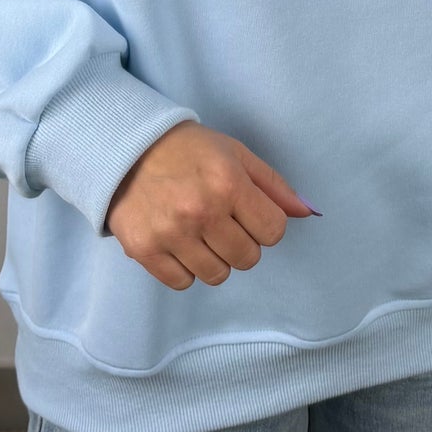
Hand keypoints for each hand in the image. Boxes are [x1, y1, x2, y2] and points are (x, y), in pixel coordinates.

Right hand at [105, 119, 317, 289]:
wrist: (124, 148)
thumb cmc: (187, 150)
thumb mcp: (235, 154)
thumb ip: (273, 185)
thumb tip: (307, 212)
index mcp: (228, 183)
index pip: (273, 231)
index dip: (265, 224)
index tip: (247, 213)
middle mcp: (201, 211)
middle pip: (248, 258)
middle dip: (241, 243)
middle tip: (221, 222)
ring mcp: (171, 233)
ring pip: (217, 275)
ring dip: (214, 259)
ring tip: (199, 233)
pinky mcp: (144, 250)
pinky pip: (182, 282)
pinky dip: (185, 269)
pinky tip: (178, 243)